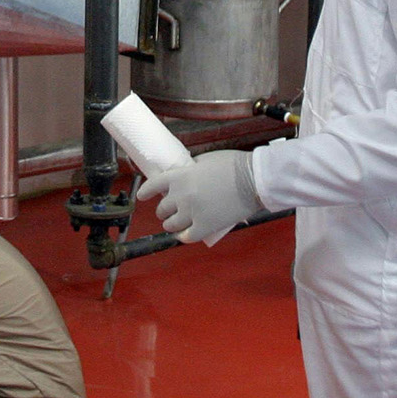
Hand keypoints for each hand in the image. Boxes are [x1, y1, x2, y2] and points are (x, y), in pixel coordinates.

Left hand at [135, 149, 261, 245]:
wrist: (254, 179)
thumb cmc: (234, 165)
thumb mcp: (205, 160)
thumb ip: (191, 170)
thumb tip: (185, 177)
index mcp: (180, 176)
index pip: (153, 185)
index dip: (145, 192)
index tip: (142, 196)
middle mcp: (181, 195)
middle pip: (162, 208)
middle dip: (164, 210)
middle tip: (169, 210)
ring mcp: (192, 212)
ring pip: (171, 225)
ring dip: (171, 224)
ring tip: (175, 223)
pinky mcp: (205, 226)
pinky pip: (186, 237)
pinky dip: (183, 236)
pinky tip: (184, 235)